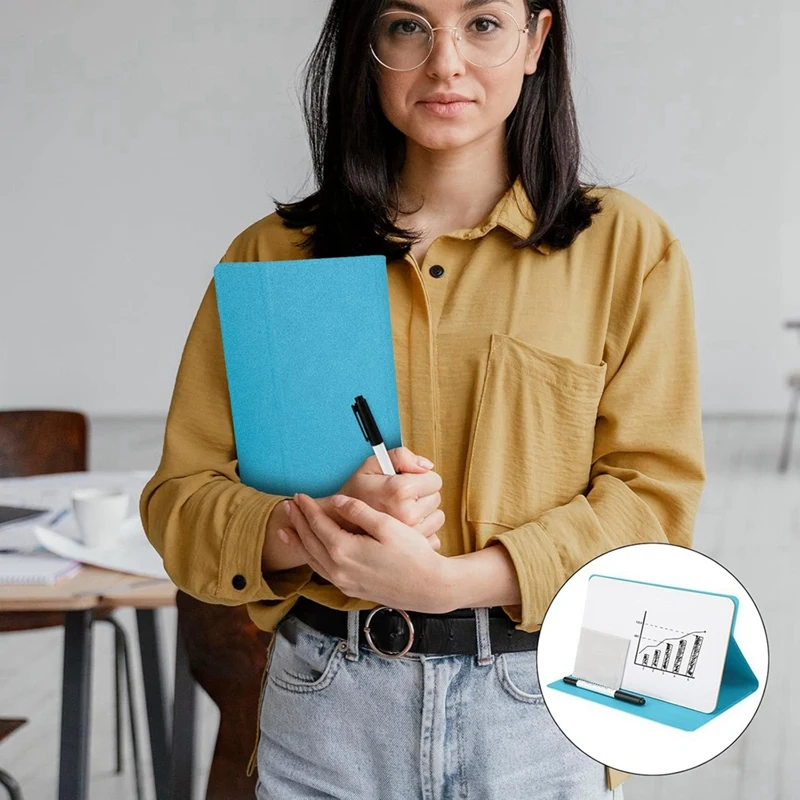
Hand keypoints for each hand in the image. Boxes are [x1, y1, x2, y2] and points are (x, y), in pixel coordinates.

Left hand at [282, 492, 448, 612]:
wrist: (428, 587)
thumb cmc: (413, 555)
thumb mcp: (387, 526)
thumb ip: (358, 511)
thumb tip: (337, 501)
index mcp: (345, 551)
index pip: (318, 525)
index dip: (308, 509)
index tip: (300, 495)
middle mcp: (339, 569)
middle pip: (310, 541)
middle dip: (297, 522)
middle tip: (288, 506)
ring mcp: (344, 582)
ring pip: (313, 559)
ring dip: (300, 541)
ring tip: (288, 528)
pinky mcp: (351, 589)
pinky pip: (322, 571)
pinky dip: (312, 557)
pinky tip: (311, 551)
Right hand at [327, 446, 444, 548]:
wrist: (340, 523)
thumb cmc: (356, 493)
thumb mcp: (371, 465)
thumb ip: (400, 457)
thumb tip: (426, 466)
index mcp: (399, 491)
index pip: (434, 480)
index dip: (422, 478)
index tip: (408, 482)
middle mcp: (408, 514)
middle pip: (436, 498)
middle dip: (422, 495)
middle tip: (402, 498)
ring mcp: (411, 533)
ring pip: (437, 516)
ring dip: (424, 513)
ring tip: (403, 512)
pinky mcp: (413, 547)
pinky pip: (434, 534)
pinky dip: (423, 530)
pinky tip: (406, 527)